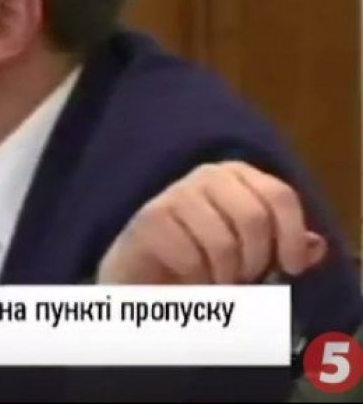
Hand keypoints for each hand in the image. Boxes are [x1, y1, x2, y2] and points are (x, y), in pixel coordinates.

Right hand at [97, 161, 326, 283]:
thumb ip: (285, 246)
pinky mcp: (149, 219)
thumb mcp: (252, 250)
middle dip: (255, 260)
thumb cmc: (203, 255)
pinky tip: (193, 282)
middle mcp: (206, 175)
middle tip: (246, 278)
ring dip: (226, 275)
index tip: (293, 268)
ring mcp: (174, 194)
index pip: (279, 195)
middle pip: (253, 218)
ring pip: (223, 243)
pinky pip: (190, 257)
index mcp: (237, 175)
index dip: (292, 235)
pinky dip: (198, 280)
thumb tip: (315, 246)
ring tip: (219, 281)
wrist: (143, 270)